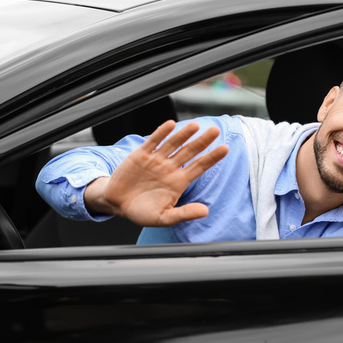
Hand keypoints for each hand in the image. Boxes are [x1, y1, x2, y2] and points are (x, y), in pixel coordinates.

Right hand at [85, 120, 228, 225]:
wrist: (117, 204)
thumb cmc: (142, 212)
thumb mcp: (164, 218)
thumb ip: (184, 214)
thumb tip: (205, 211)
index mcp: (179, 182)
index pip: (199, 166)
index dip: (212, 157)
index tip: (225, 148)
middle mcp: (170, 168)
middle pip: (190, 151)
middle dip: (203, 141)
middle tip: (215, 131)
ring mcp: (156, 160)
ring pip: (173, 144)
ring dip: (184, 134)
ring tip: (195, 126)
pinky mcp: (141, 155)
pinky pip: (153, 142)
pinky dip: (161, 133)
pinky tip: (170, 125)